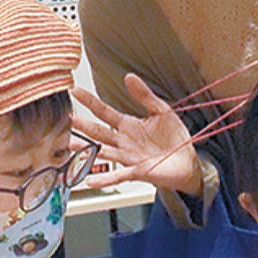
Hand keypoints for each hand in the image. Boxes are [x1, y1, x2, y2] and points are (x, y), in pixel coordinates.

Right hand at [72, 74, 201, 194]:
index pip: (105, 112)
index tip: (75, 91)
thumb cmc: (175, 137)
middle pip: (99, 132)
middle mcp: (124, 141)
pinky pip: (119, 175)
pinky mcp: (138, 171)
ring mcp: (129, 157)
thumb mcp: (161, 111)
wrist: (188, 161)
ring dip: (88, 150)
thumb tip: (129, 77)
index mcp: (129, 125)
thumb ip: (145, 96)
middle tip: (68, 117)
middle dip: (84, 125)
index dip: (90, 102)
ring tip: (71, 145)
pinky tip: (91, 180)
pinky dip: (105, 178)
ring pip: (104, 152)